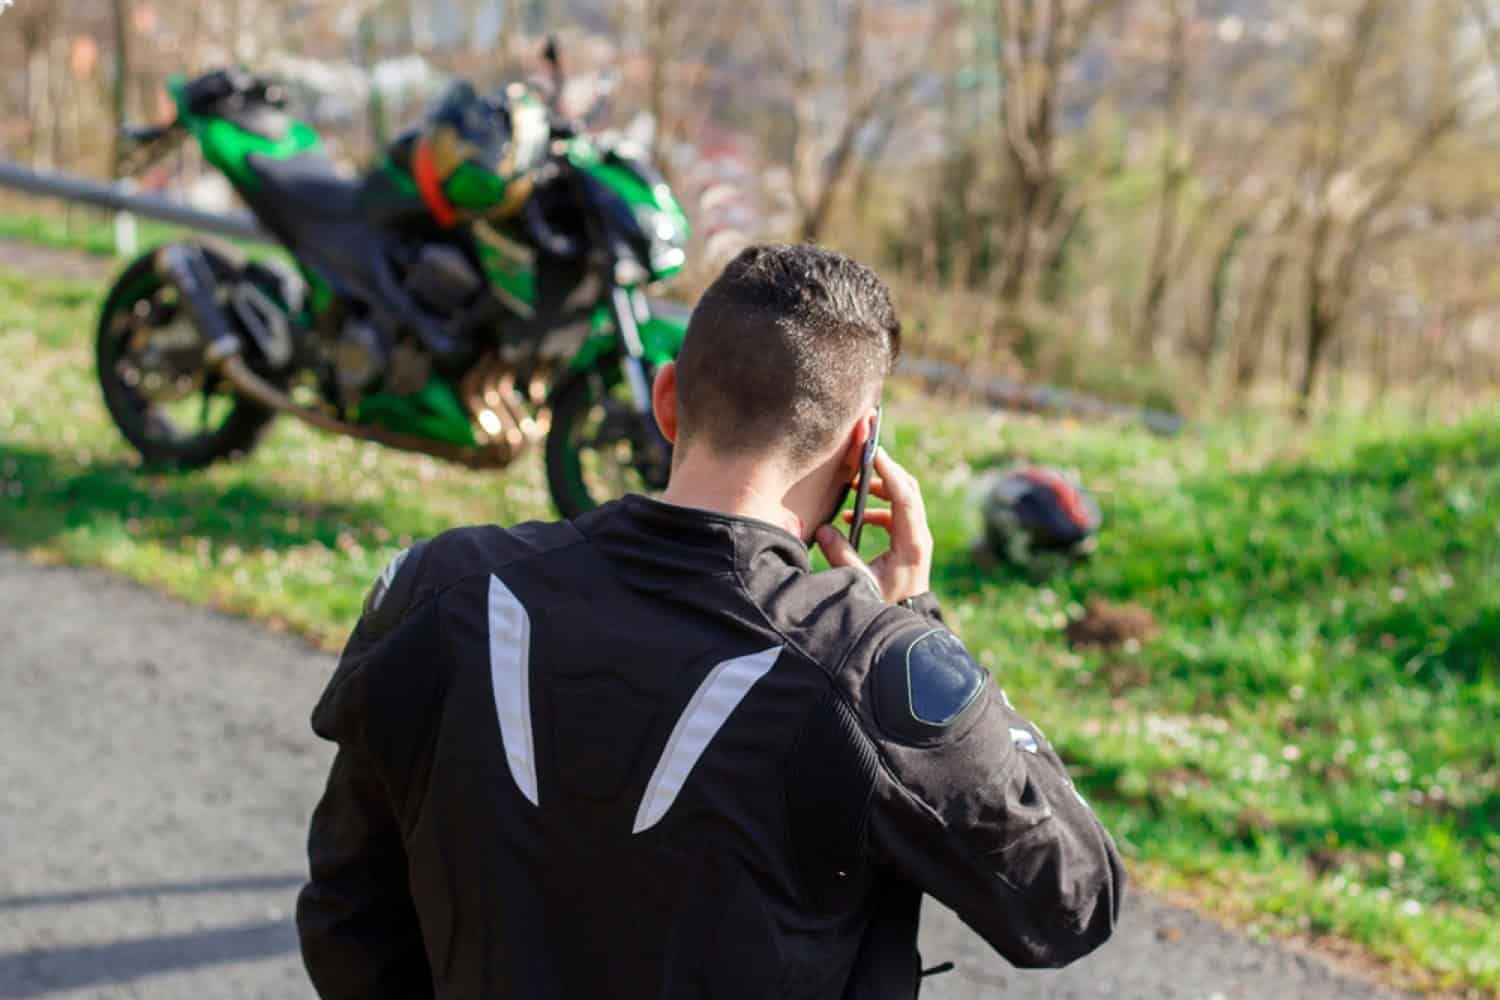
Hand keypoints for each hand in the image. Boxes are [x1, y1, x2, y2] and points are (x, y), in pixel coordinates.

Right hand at [815, 448, 933, 603]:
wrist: (905, 622)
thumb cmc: (884, 605)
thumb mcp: (859, 581)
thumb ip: (841, 555)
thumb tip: (823, 528)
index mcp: (911, 543)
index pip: (905, 498)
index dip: (889, 474)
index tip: (874, 454)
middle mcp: (919, 536)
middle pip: (909, 490)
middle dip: (886, 472)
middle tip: (864, 458)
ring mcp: (917, 538)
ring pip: (904, 499)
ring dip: (881, 489)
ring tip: (853, 486)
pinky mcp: (910, 542)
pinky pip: (897, 514)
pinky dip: (878, 508)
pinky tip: (853, 517)